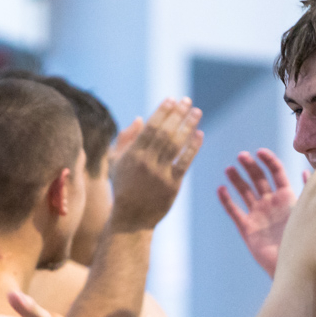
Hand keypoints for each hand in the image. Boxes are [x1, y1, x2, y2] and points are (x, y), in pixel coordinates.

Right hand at [108, 98, 203, 230]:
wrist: (131, 217)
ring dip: (188, 126)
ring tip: (197, 112)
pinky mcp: (172, 185)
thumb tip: (140, 118)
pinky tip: (199, 134)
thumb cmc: (123, 187)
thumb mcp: (115, 162)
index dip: (162, 111)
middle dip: (177, 114)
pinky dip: (193, 147)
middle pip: (165, 132)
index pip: (150, 127)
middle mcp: (147, 162)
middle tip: (187, 101)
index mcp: (132, 154)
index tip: (172, 99)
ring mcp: (160, 174)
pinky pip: (185, 162)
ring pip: (176, 145)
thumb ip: (125, 139)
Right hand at [216, 149, 303, 276]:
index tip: (260, 152)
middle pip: (258, 179)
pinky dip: (226, 200)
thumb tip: (306, 170)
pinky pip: (234, 211)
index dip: (268, 160)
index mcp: (287, 196)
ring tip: (229, 168)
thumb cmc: (305, 240)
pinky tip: (220, 188)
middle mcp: (271, 203)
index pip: (276, 172)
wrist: (293, 267)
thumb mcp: (308, 212)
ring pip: (244, 191)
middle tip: (241, 156)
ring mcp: (257, 214)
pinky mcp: (246, 228)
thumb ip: (306, 192)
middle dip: (250, 166)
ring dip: (236, 179)